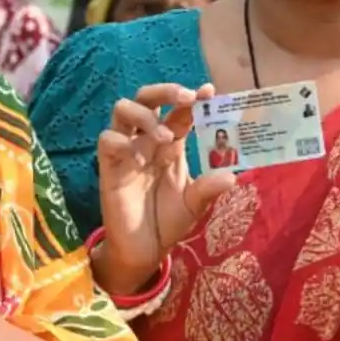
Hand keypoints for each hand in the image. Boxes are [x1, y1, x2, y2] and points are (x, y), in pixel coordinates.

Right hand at [95, 83, 235, 294]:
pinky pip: (108, 140)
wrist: (144, 249)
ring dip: (145, 115)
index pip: (180, 111)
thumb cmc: (168, 220)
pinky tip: (140, 160)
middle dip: (166, 91)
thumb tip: (231, 176)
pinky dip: (123, 142)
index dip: (193, 98)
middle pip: (147, 98)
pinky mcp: (109, 166)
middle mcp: (147, 140)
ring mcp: (126, 150)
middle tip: (186, 98)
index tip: (209, 91)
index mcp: (171, 143)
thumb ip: (208, 188)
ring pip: (123, 109)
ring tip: (164, 136)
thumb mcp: (194, 205)